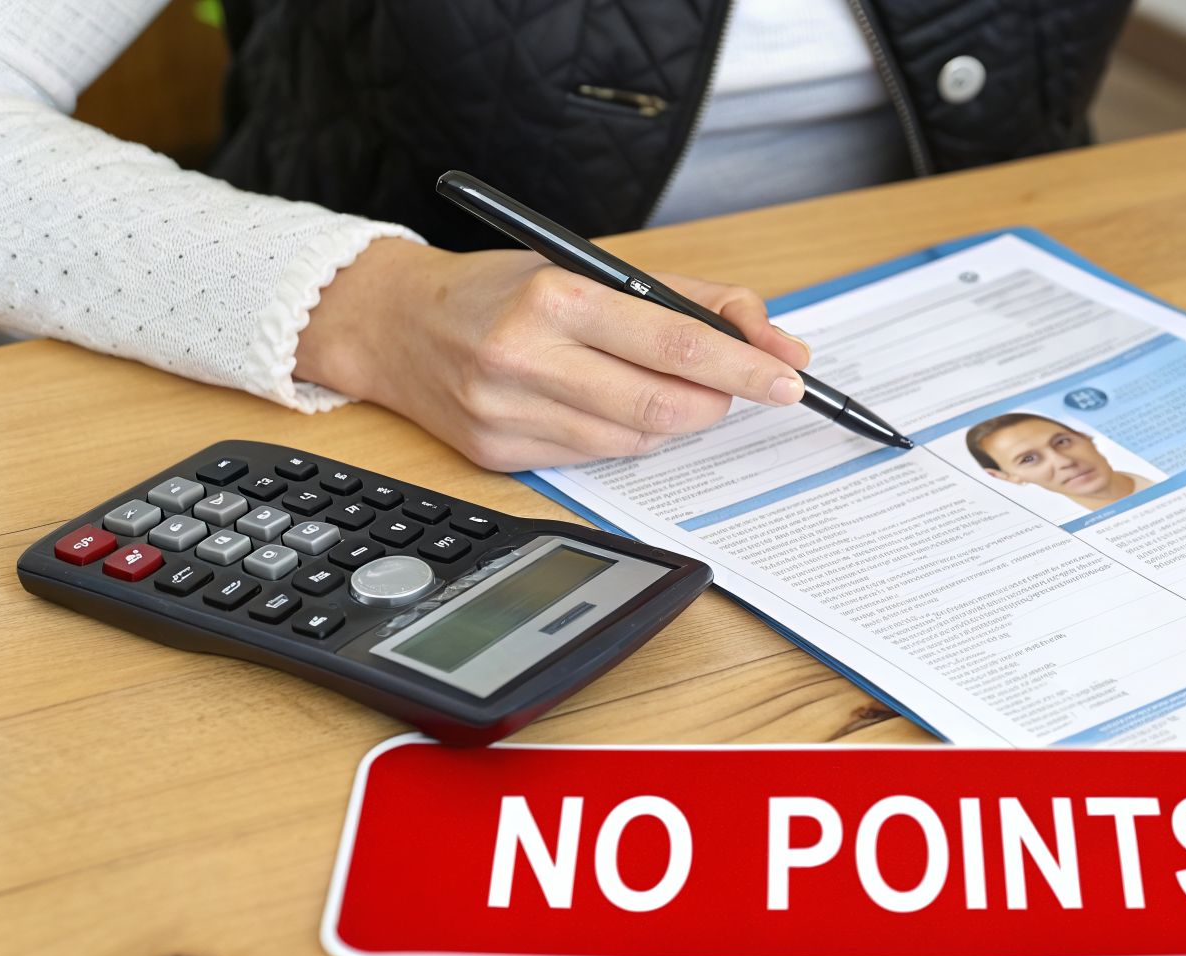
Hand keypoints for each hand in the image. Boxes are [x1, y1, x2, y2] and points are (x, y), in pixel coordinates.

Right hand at [295, 239, 809, 469]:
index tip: (788, 377)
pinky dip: (626, 437)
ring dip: (674, 420)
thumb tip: (777, 342)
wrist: (396, 325)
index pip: (676, 344)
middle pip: (662, 404)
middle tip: (737, 387)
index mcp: (554, 296)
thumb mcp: (594, 267)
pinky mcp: (499, 454)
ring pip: (635, 440)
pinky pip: (596, 459)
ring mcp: (508, 413)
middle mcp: (525, 357)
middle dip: (717, 401)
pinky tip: (613, 407)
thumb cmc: (506, 289)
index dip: (744, 366)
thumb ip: (695, 299)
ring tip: (671, 391)